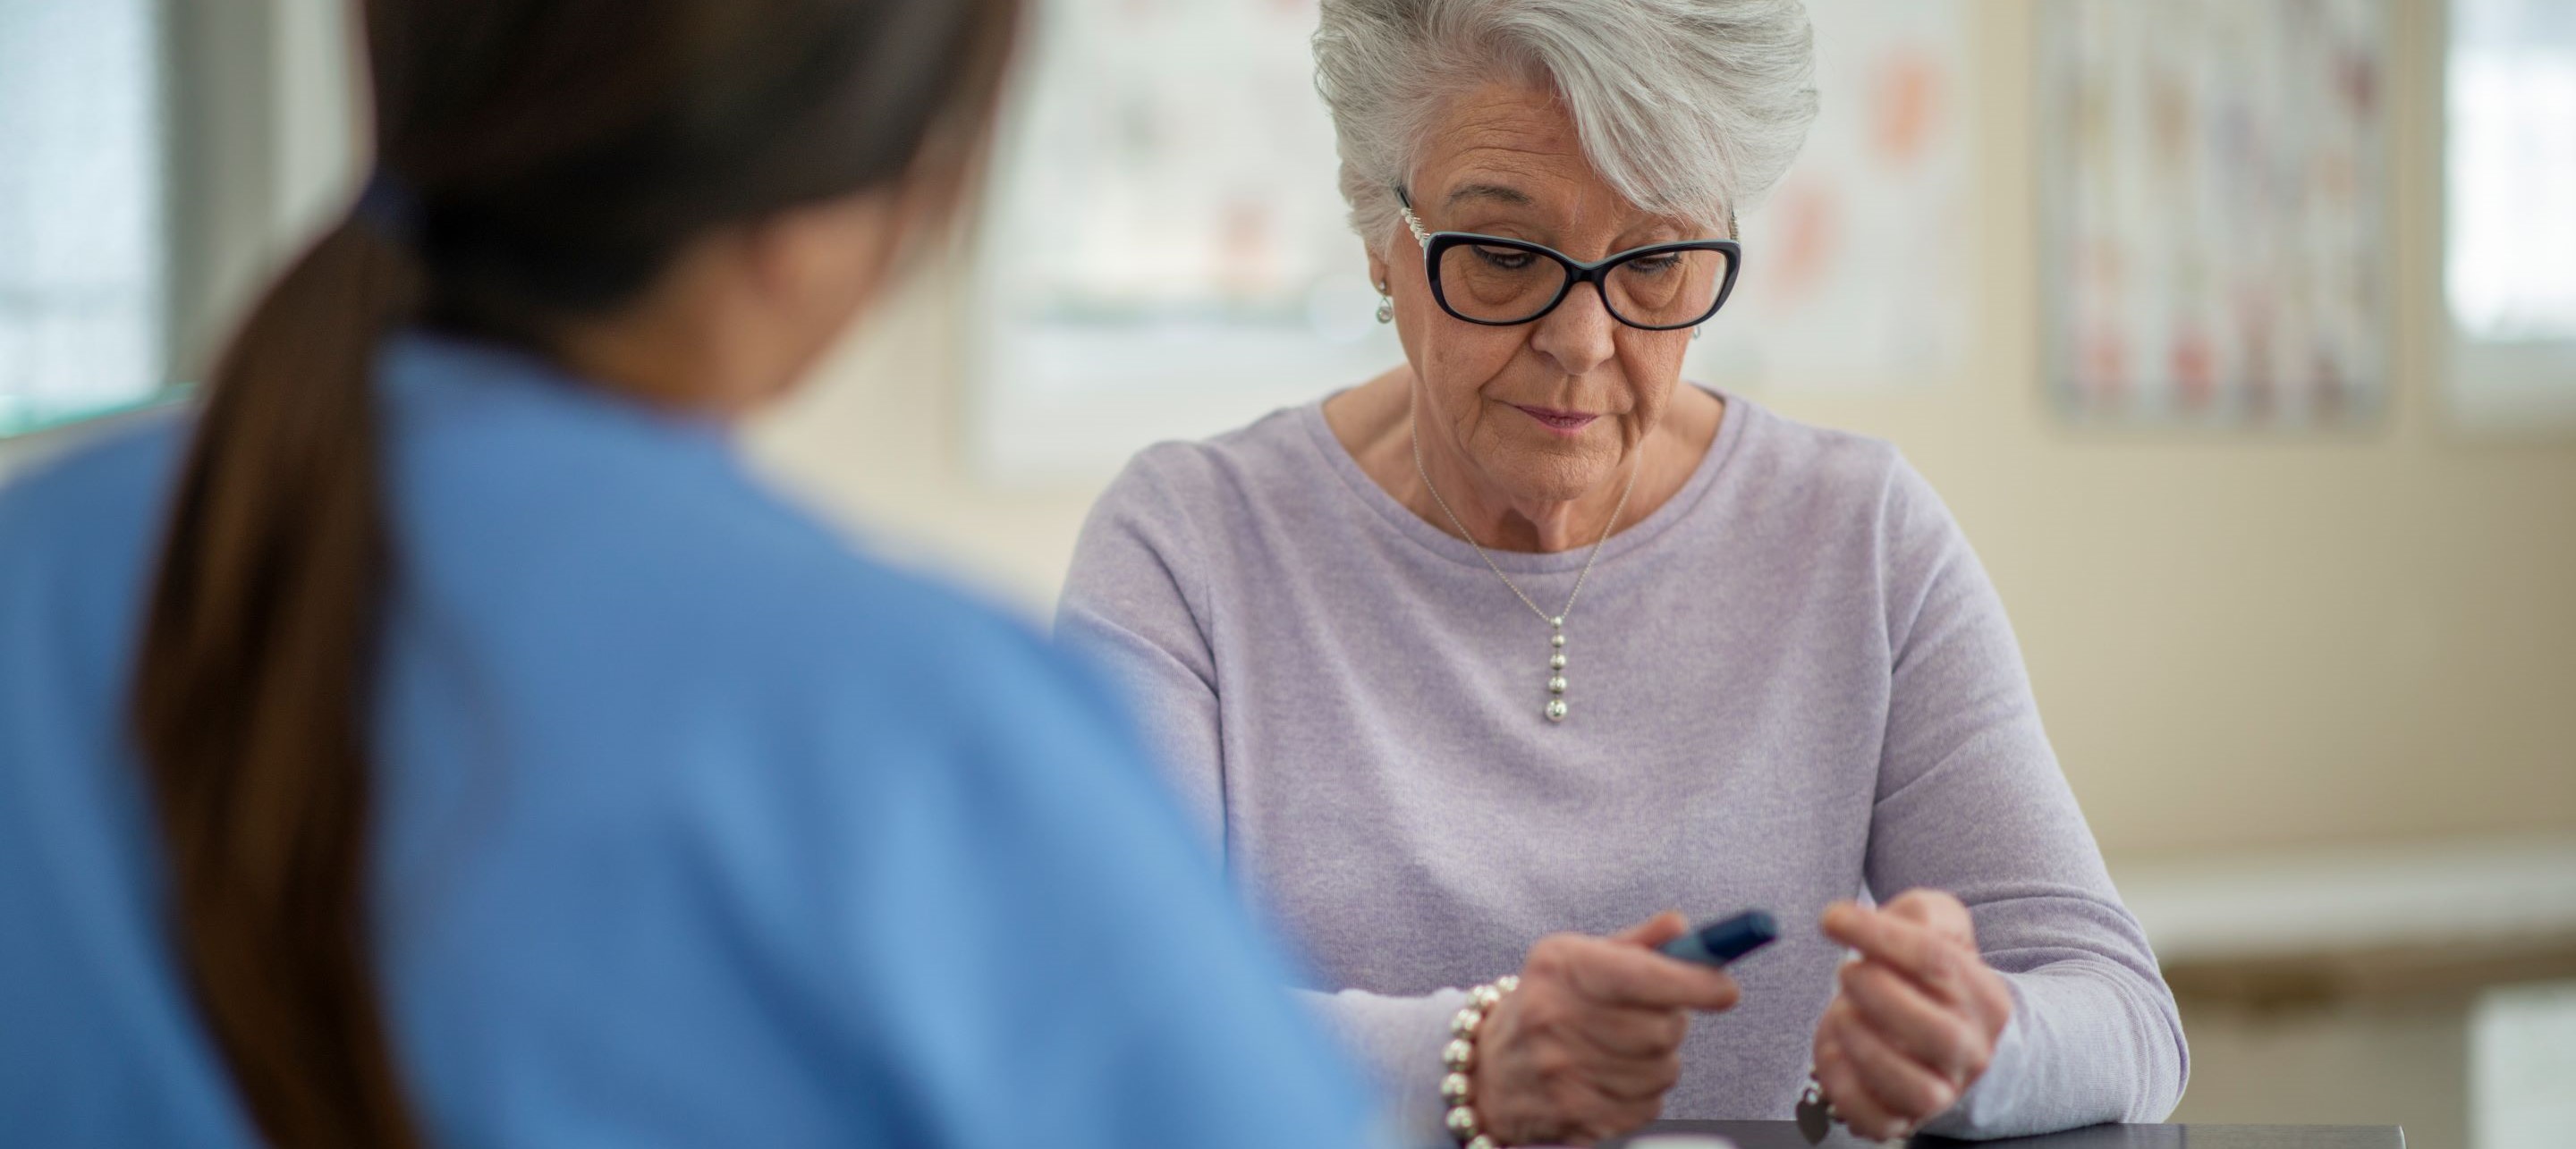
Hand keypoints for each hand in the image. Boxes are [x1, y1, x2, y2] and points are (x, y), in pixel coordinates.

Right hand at [1469, 912, 1740, 1145]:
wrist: (1489, 1072)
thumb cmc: (1549, 1004)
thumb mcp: (1577, 960)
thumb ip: (1635, 944)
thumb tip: (1684, 927)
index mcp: (1560, 968)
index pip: (1642, 975)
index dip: (1694, 983)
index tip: (1725, 990)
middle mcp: (1554, 1019)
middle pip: (1662, 1029)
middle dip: (1672, 1022)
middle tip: (1654, 1016)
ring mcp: (1563, 1074)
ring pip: (1663, 1071)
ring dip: (1659, 1060)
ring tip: (1624, 1050)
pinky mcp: (1577, 1118)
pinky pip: (1649, 1107)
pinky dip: (1643, 1094)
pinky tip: (1612, 1080)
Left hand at [1810, 890, 2012, 1140]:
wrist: (1932, 1030)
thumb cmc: (1925, 971)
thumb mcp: (1935, 926)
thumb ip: (1920, 912)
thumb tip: (1860, 921)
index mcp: (1987, 999)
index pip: (1937, 962)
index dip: (1878, 935)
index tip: (1833, 919)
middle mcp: (1972, 1052)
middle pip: (1937, 1033)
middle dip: (1878, 994)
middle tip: (1846, 971)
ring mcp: (1940, 1093)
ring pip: (1912, 1087)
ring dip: (1861, 1042)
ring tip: (1842, 1012)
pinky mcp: (1900, 1120)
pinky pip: (1873, 1118)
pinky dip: (1840, 1084)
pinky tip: (1834, 1048)